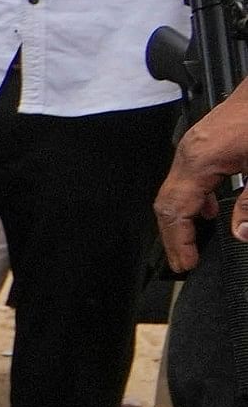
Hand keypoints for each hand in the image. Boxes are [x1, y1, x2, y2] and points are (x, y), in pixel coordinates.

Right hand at [157, 89, 247, 270]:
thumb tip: (241, 232)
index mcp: (199, 161)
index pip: (175, 210)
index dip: (179, 241)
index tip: (186, 264)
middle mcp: (189, 153)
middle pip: (166, 202)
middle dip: (172, 236)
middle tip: (183, 262)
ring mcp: (193, 146)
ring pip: (174, 190)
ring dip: (180, 219)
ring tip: (191, 243)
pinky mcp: (203, 142)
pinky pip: (186, 177)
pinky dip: (191, 200)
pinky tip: (208, 209)